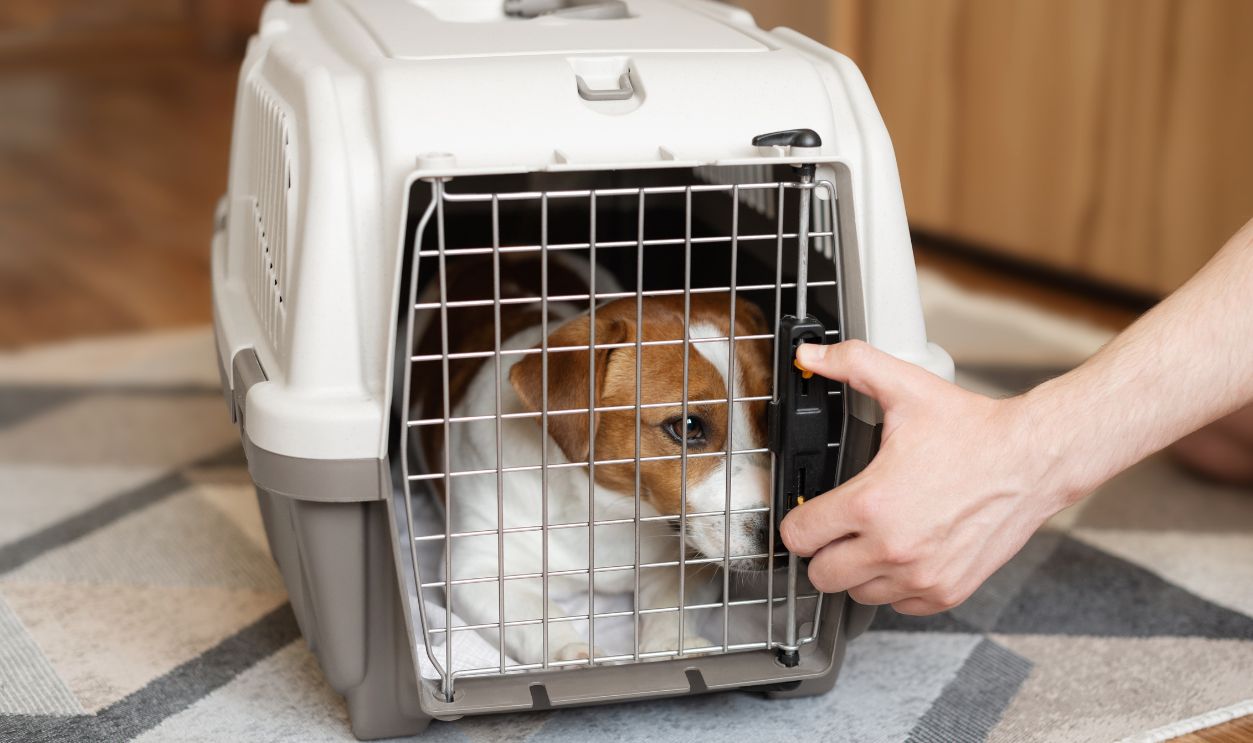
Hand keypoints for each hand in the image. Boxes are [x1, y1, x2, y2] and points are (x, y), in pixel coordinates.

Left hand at [779, 341, 1069, 614]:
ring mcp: (921, 576)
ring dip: (858, 570)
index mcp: (871, 505)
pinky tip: (904, 552)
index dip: (798, 521)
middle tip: (839, 526)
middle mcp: (893, 548)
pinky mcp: (946, 591)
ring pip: (857, 594)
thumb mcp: (906, 387)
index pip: (799, 537)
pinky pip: (897, 606)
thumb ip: (851, 365)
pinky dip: (895, 586)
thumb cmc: (973, 430)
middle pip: (821, 575)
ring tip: (874, 536)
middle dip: (823, 551)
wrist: (1034, 460)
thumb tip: (810, 353)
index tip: (811, 512)